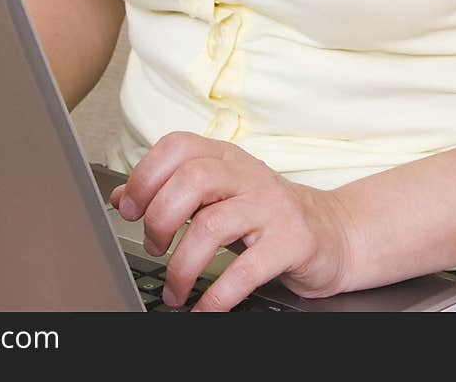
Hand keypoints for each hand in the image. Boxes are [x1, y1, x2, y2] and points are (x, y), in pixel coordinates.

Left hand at [108, 131, 356, 311]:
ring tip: (175, 290)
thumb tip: (122, 198)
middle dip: (160, 219)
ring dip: (182, 266)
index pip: (177, 146)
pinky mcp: (291, 241)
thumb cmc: (264, 214)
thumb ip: (172, 192)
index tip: (131, 209)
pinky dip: (218, 295)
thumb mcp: (219, 194)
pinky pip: (247, 269)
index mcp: (225, 157)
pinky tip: (205, 308)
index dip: (146, 175)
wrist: (332, 232)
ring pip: (213, 225)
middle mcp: (247, 175)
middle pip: (192, 180)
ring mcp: (271, 206)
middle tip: (153, 247)